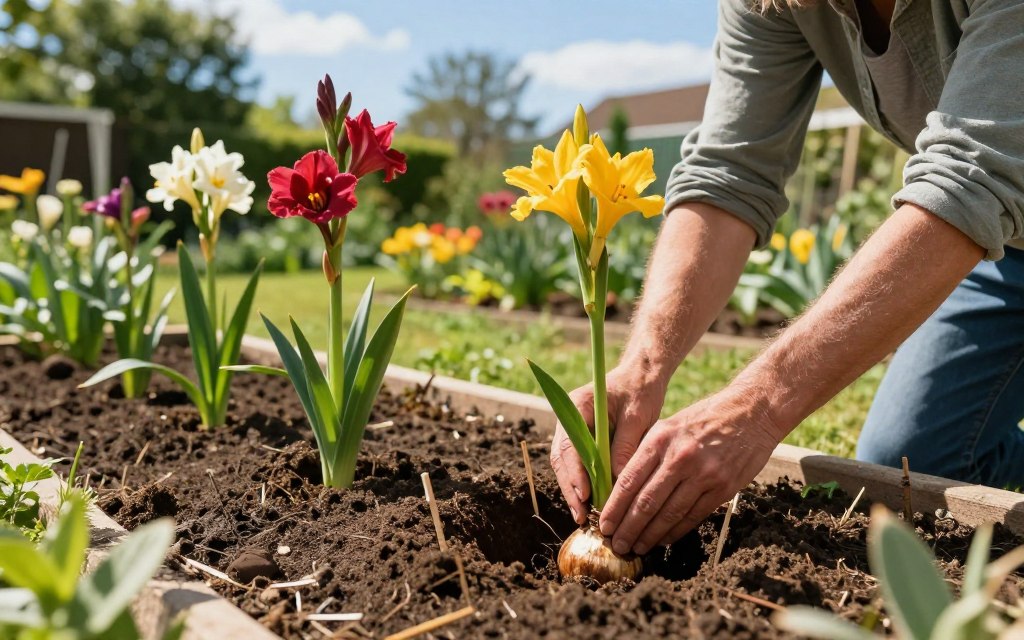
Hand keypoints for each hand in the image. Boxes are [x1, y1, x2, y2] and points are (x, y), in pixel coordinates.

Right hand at [550, 365, 666, 523]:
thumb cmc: (640, 390)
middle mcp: (569, 418)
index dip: (575, 472)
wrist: (642, 376)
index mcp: (577, 405)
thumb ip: (625, 446)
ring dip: (575, 491)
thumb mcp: (637, 417)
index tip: (585, 494)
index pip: (570, 444)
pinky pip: (579, 465)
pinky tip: (591, 505)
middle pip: (563, 459)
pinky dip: (584, 484)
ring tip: (584, 517)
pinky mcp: (584, 440)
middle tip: (581, 515)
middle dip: (571, 489)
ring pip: (567, 466)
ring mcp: (574, 430)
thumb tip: (618, 482)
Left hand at [597, 388, 780, 554]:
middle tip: (616, 544)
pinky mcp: (723, 487)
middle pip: (646, 502)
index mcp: (660, 439)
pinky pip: (694, 516)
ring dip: (650, 535)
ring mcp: (703, 474)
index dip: (614, 507)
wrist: (752, 411)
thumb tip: (622, 487)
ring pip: (669, 514)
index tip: (603, 524)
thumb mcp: (670, 425)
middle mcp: (679, 457)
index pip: (629, 480)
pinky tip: (663, 540)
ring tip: (637, 547)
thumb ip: (648, 452)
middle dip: (628, 528)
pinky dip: (676, 531)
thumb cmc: (705, 417)